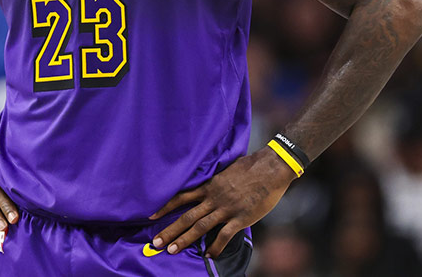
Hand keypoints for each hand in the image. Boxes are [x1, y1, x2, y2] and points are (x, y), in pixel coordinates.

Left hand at [149, 148, 296, 256]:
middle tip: (156, 243)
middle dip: (170, 230)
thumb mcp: (225, 170)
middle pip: (187, 216)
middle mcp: (213, 198)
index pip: (181, 197)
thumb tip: (207, 187)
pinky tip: (208, 255)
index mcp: (209, 186)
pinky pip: (224, 235)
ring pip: (200, 226)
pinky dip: (215, 246)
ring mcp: (226, 208)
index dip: (165, 207)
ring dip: (185, 240)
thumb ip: (214, 181)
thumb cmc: (249, 167)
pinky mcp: (240, 218)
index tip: (151, 216)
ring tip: (172, 250)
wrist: (270, 168)